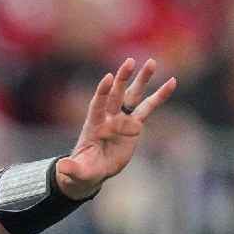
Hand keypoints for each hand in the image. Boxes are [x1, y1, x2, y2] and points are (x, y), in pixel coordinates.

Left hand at [56, 57, 176, 200]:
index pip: (97, 105)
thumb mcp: (76, 172)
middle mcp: (108, 118)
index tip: (108, 78)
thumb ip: (71, 168)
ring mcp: (121, 120)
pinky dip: (159, 96)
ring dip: (142, 80)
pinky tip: (171, 82)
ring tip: (152, 62)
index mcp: (93, 126)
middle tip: (130, 61)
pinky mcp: (134, 125)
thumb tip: (62, 167)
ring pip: (132, 96)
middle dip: (122, 79)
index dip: (102, 92)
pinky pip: (148, 108)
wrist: (92, 171)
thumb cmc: (82, 171)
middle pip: (115, 95)